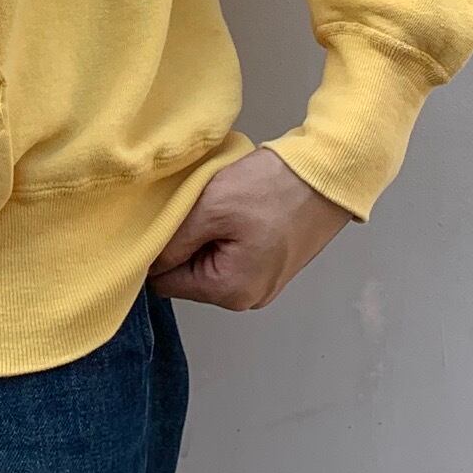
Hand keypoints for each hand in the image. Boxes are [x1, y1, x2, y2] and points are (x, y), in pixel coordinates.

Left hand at [149, 147, 352, 308]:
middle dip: (185, 245)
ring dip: (206, 238)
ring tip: (218, 207)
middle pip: (189, 277)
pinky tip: (236, 211)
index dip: (156, 251)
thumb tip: (145, 262)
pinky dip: (227, 237)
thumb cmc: (269, 188)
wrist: (328, 174)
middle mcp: (247, 299)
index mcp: (229, 292)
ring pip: (210, 265)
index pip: (165, 283)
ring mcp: (263, 285)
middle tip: (194, 208)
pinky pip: (232, 258)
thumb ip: (172, 242)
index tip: (163, 221)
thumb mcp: (210, 207)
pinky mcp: (273, 267)